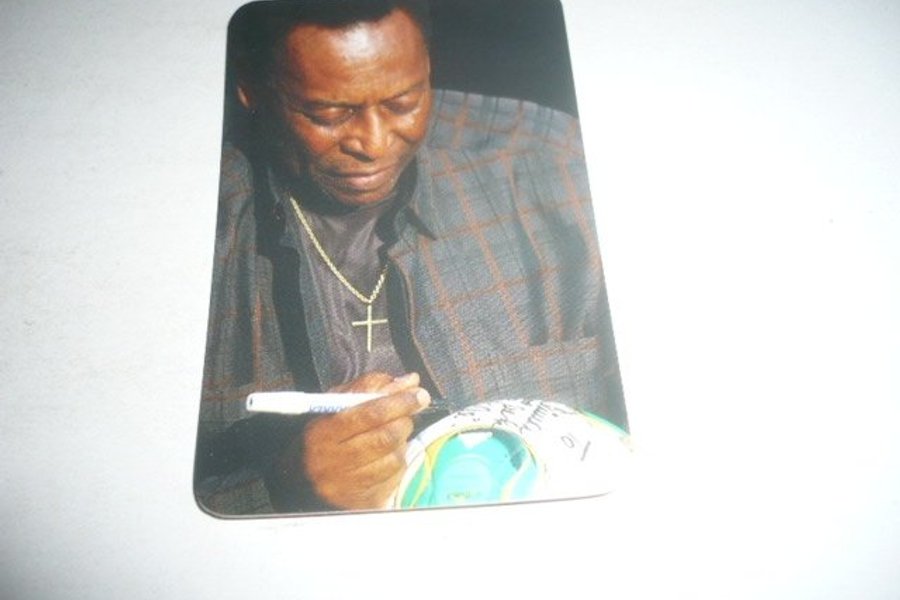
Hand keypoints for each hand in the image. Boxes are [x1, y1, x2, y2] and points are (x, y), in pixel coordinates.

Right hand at [301, 372, 429, 509]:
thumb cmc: (323, 435)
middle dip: (405, 419)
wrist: (302, 480)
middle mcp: (335, 461)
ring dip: (403, 440)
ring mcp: (349, 484)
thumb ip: (370, 387)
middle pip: (385, 436)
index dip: (398, 402)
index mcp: (324, 432)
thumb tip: (410, 381)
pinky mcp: (364, 500)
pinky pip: (395, 475)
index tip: (417, 393)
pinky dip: (398, 459)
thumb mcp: (336, 404)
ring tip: (393, 431)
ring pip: (394, 456)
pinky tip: (388, 452)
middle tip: (409, 410)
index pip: (369, 414)